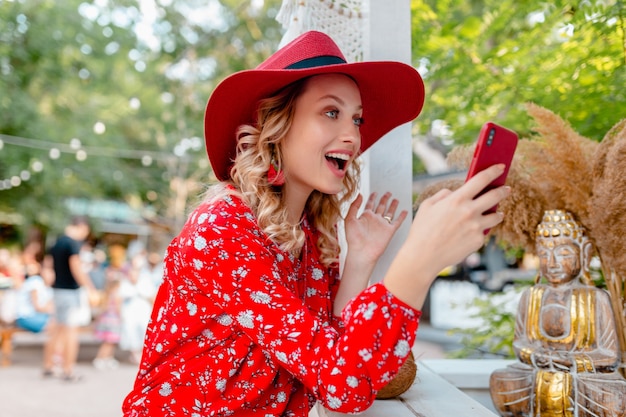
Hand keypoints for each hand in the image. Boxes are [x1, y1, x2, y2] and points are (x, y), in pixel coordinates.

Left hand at [344, 192, 407, 264]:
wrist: (362, 252)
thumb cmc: (354, 238)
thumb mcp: (350, 219)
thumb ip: (354, 206)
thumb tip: (359, 194)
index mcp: (365, 216)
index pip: (370, 204)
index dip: (372, 197)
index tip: (374, 192)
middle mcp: (375, 219)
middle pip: (381, 206)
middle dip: (384, 199)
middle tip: (388, 192)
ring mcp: (382, 225)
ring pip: (389, 212)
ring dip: (393, 206)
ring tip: (396, 199)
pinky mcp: (389, 231)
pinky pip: (397, 222)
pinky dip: (401, 216)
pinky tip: (404, 211)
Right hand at [405, 164, 510, 282]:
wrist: (423, 256)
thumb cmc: (422, 230)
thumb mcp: (427, 206)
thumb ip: (443, 195)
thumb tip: (455, 192)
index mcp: (457, 199)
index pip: (481, 179)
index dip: (493, 171)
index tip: (500, 167)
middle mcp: (470, 211)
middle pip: (495, 196)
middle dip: (503, 190)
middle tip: (506, 189)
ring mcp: (476, 227)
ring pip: (496, 216)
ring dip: (497, 213)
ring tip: (496, 213)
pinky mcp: (478, 241)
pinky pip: (484, 232)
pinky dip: (480, 231)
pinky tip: (473, 233)